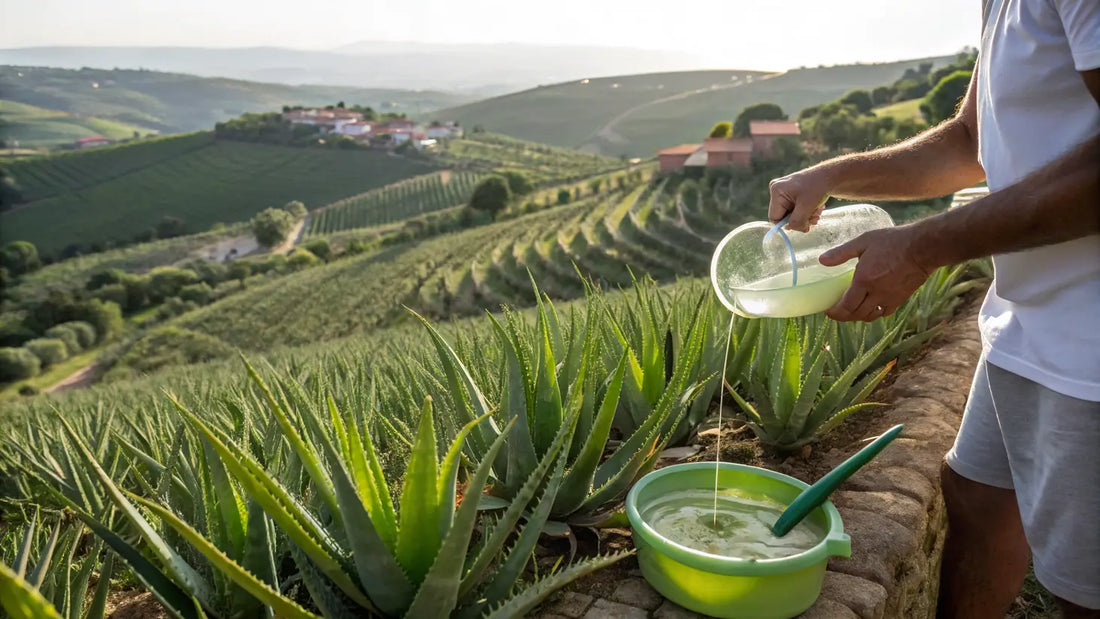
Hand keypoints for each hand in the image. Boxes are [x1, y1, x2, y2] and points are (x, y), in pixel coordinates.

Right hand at [768, 169, 829, 231]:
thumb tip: (792, 228)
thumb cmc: (818, 187)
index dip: (788, 224)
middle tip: (814, 218)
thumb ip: (796, 221)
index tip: (803, 224)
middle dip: (800, 220)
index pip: (774, 218)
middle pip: (783, 216)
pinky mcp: (791, 194)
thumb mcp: (806, 207)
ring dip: (805, 217)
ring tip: (817, 212)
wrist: (830, 176)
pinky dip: (806, 213)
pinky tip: (815, 209)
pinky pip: (795, 210)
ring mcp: (784, 192)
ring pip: (791, 215)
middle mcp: (777, 191)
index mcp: (777, 191)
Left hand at [819, 226, 933, 321]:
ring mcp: (890, 298)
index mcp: (864, 280)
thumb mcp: (864, 241)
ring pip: (870, 316)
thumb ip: (842, 252)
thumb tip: (821, 260)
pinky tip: (870, 307)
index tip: (828, 311)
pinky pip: (884, 313)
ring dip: (858, 316)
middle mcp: (876, 293)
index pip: (846, 306)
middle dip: (844, 316)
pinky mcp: (901, 298)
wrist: (923, 247)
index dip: (835, 312)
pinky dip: (874, 314)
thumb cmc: (893, 241)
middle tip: (836, 311)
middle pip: (856, 314)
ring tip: (851, 310)